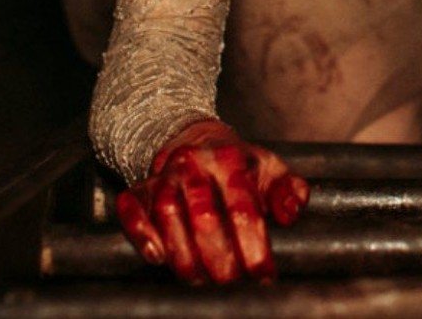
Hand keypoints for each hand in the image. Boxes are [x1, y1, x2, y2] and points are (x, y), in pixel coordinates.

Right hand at [114, 118, 309, 283]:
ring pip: (168, 214)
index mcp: (231, 159)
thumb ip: (290, 191)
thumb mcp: (271, 171)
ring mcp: (165, 176)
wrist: (196, 141)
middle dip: (219, 257)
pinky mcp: (140, 189)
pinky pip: (132, 208)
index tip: (263, 274)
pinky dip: (141, 233)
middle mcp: (195, 164)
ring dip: (184, 254)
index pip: (244, 207)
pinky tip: (157, 257)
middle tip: (230, 280)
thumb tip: (290, 213)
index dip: (254, 245)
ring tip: (200, 278)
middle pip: (204, 215)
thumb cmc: (239, 166)